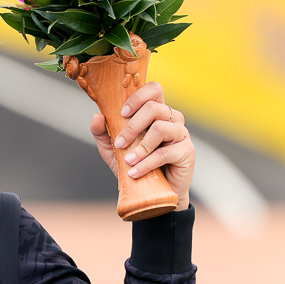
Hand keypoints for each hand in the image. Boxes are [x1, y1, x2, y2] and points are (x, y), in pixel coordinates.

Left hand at [90, 80, 194, 206]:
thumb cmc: (136, 166)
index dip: (138, 97)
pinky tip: (135, 172)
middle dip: (132, 126)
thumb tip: (97, 116)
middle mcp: (172, 118)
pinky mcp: (187, 151)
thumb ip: (103, 133)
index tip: (122, 113)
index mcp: (157, 112)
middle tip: (119, 143)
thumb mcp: (114, 150)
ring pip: (160, 128)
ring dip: (140, 146)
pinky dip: (147, 163)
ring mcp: (181, 133)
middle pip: (154, 107)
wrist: (154, 194)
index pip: (154, 90)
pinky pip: (165, 152)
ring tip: (128, 161)